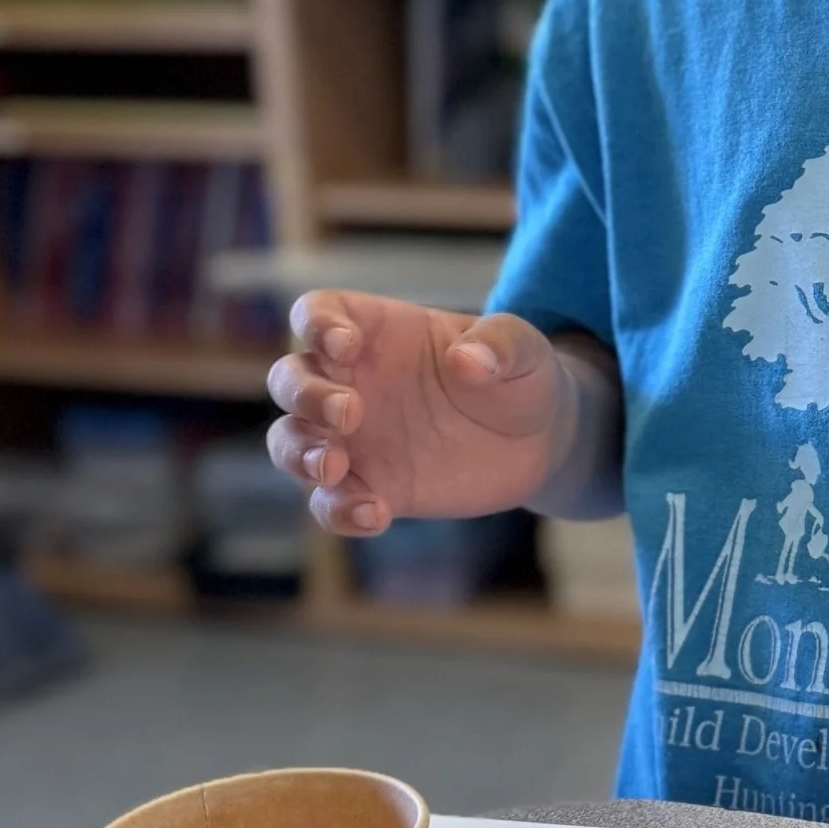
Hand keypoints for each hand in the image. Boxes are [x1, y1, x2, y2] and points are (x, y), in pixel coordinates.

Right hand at [266, 291, 573, 535]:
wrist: (539, 439)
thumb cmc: (520, 376)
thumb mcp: (524, 349)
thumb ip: (499, 344)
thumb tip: (467, 361)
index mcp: (376, 331)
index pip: (317, 313)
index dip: (317, 325)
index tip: (345, 345)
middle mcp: (350, 381)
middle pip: (289, 379)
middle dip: (305, 395)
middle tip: (350, 414)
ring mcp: (353, 439)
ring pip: (289, 442)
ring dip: (299, 453)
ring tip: (334, 468)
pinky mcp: (371, 487)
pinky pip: (330, 503)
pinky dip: (338, 511)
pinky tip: (376, 514)